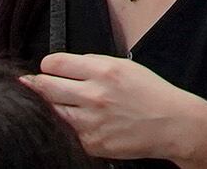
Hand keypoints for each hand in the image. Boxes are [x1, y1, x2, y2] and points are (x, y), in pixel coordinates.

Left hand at [26, 54, 206, 165]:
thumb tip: (65, 66)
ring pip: (51, 111)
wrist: (171, 124)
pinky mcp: (89, 142)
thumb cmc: (151, 93)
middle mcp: (93, 95)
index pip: (54, 64)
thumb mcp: (126, 67)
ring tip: (59, 102)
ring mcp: (89, 122)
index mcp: (103, 71)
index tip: (47, 68)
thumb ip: (94, 65)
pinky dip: (70, 126)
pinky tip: (81, 121)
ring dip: (51, 106)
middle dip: (38, 84)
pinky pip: (68, 132)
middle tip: (35, 84)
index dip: (47, 65)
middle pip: (45, 87)